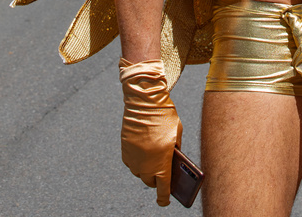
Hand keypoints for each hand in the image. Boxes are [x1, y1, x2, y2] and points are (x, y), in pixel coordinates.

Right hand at [119, 59, 182, 205]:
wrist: (145, 101)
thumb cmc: (164, 116)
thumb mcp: (177, 133)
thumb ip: (176, 150)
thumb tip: (172, 162)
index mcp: (161, 162)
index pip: (163, 188)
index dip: (164, 198)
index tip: (164, 201)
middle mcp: (146, 164)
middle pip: (150, 181)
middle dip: (156, 179)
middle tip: (161, 172)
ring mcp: (134, 158)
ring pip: (139, 172)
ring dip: (146, 169)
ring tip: (152, 159)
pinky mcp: (125, 150)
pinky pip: (131, 162)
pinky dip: (137, 160)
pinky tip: (143, 151)